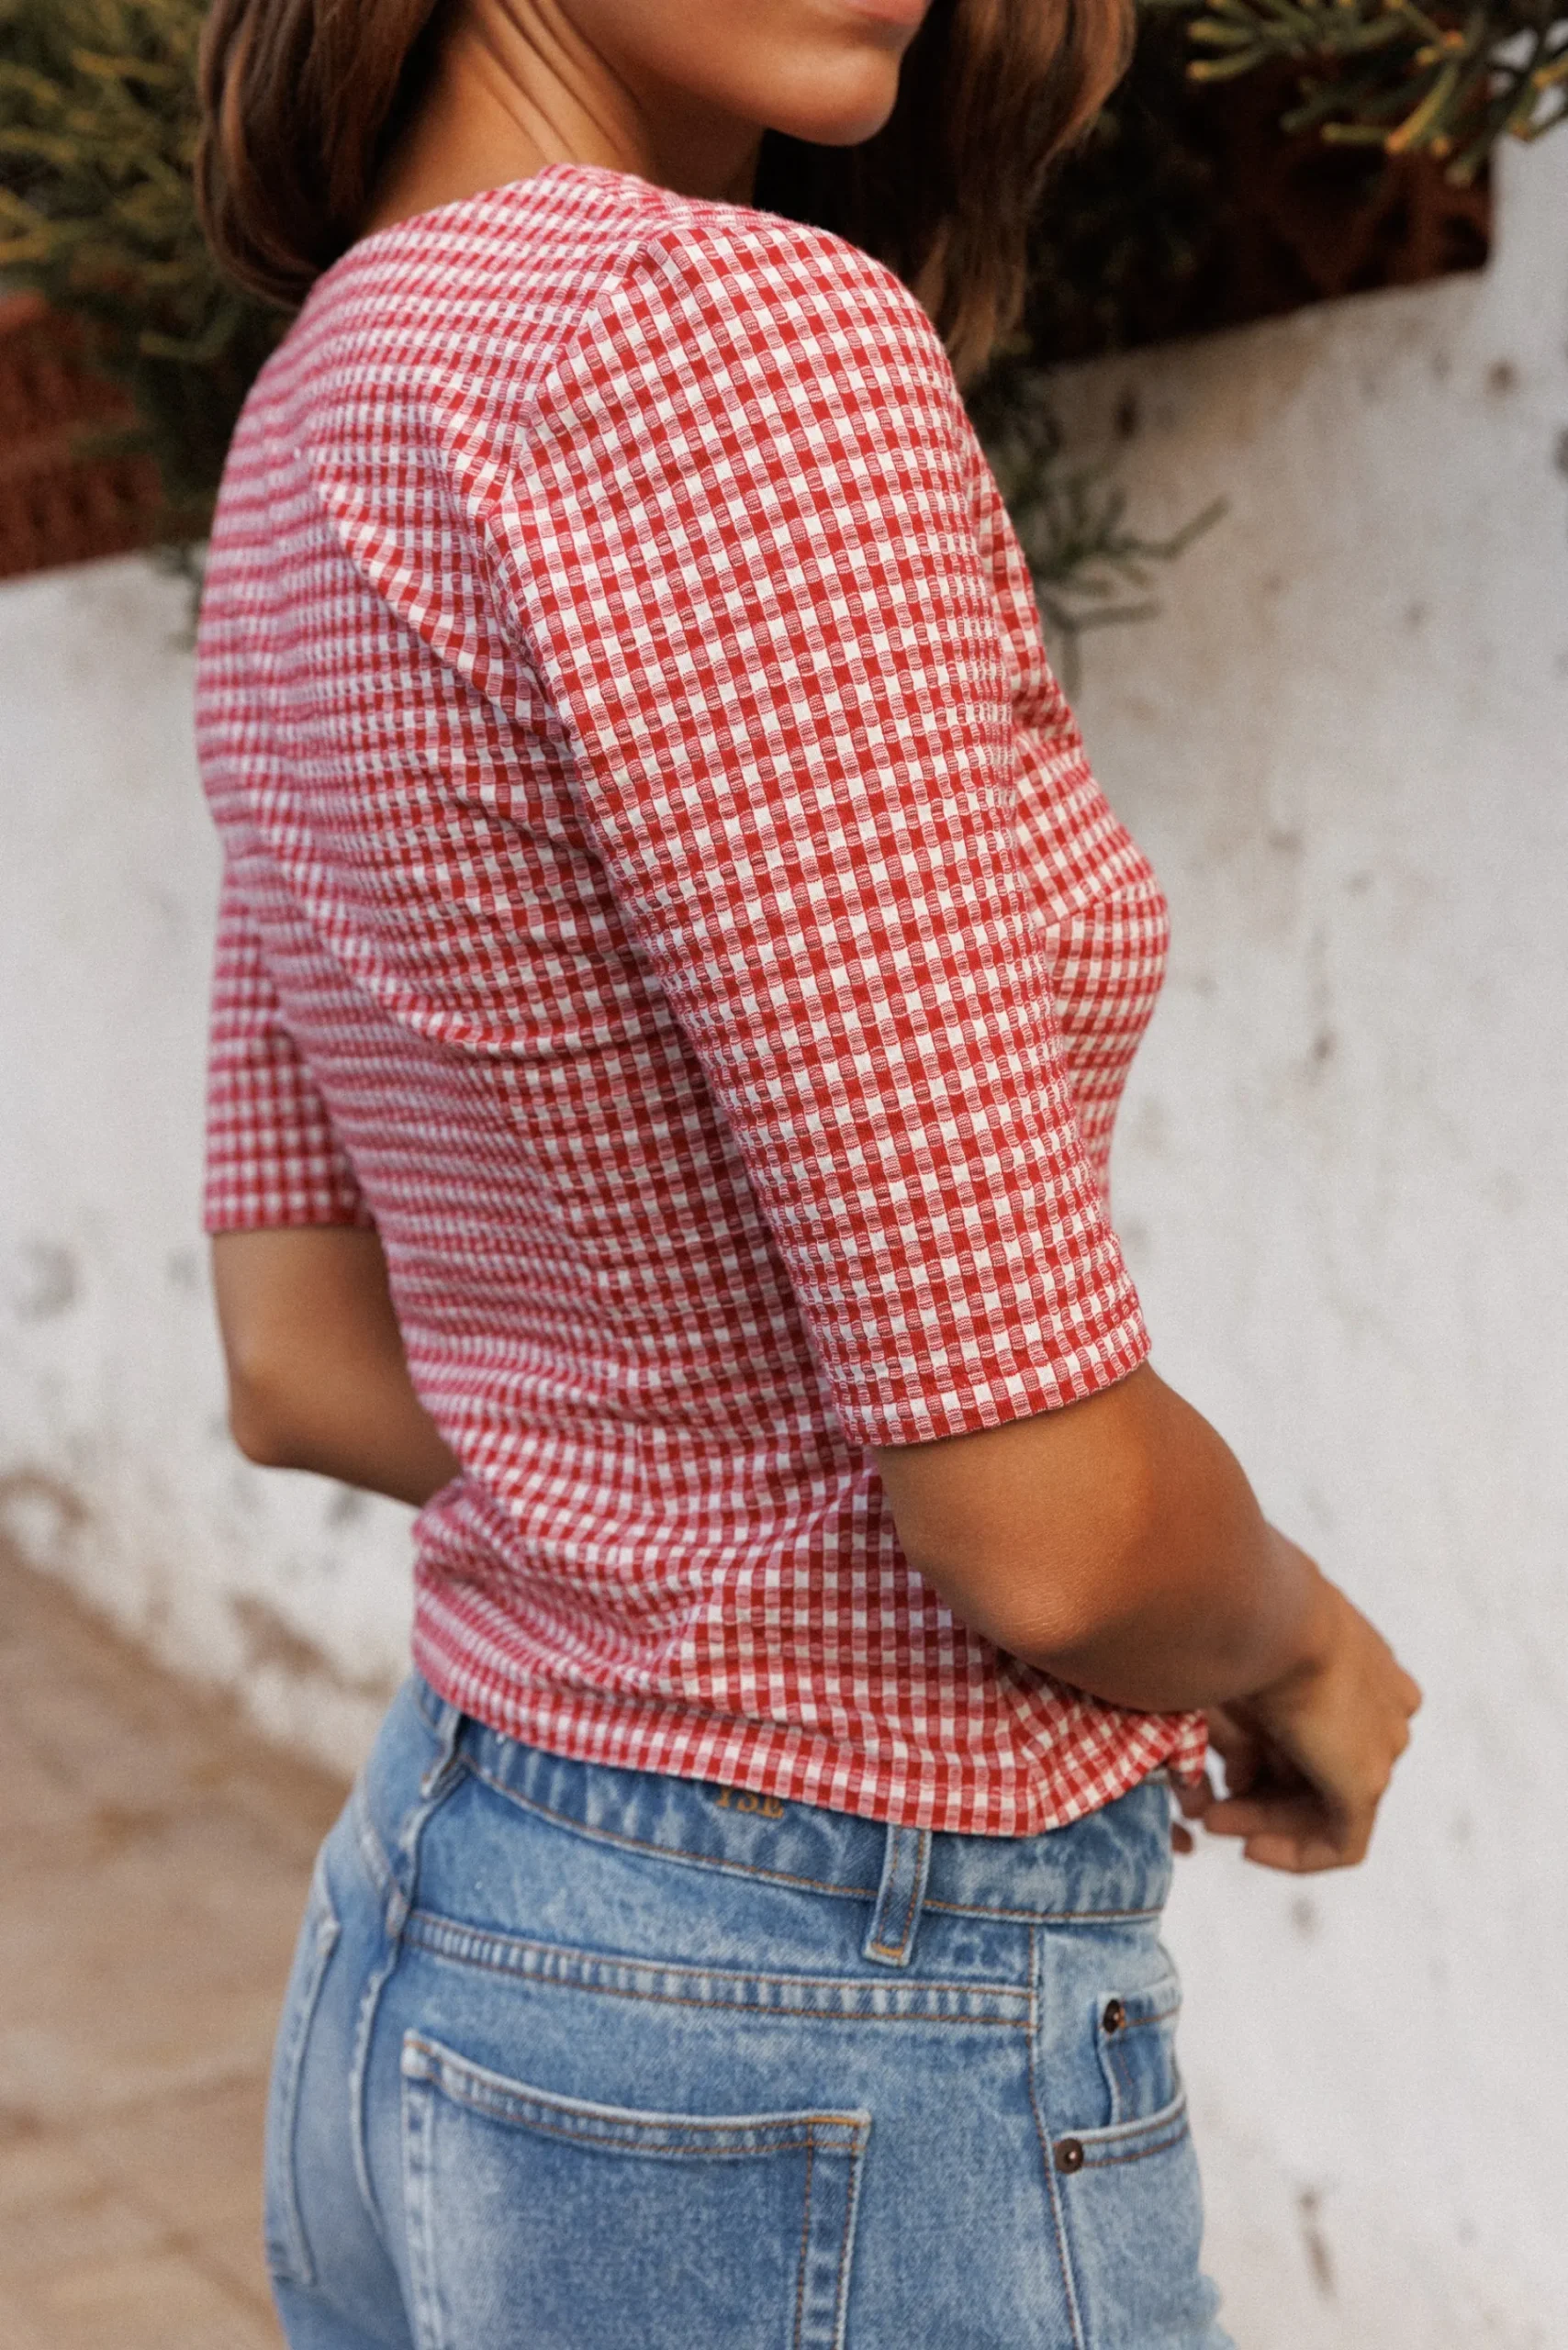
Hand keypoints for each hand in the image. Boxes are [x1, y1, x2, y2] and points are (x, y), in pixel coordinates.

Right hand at [1177, 1559, 1421, 1872]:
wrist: (1263, 1614)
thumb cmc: (1237, 1621)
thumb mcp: (1238, 1667)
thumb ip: (1236, 1720)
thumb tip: (1221, 1769)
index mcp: (1362, 1660)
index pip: (1324, 1725)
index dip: (1268, 1754)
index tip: (1224, 1766)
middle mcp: (1383, 1702)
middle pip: (1321, 1766)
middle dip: (1261, 1793)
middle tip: (1207, 1807)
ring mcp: (1383, 1743)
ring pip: (1327, 1803)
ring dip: (1265, 1819)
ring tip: (1212, 1821)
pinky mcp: (1367, 1781)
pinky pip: (1342, 1841)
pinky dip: (1295, 1853)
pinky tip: (1248, 1847)